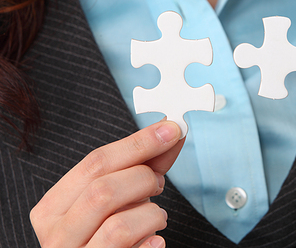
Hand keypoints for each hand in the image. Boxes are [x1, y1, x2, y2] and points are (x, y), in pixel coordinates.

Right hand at [30, 120, 183, 247]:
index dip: (138, 143)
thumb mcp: (120, 195)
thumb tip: (169, 129)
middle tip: (158, 183)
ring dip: (152, 215)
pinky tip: (154, 240)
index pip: (95, 163)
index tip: (171, 130)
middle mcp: (57, 236)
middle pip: (103, 191)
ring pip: (119, 227)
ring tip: (156, 217)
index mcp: (53, 208)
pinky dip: (153, 241)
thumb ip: (142, 164)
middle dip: (143, 179)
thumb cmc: (112, 231)